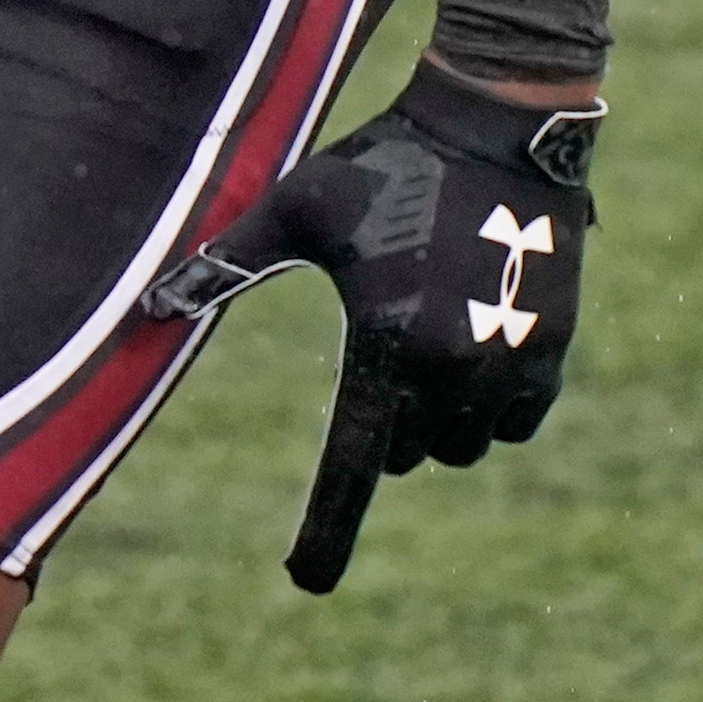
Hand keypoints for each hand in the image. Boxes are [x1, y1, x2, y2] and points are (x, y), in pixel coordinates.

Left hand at [142, 59, 599, 591]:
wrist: (496, 121)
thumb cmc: (386, 161)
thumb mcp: (298, 207)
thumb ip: (227, 262)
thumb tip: (150, 306)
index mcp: (383, 343)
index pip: (351, 469)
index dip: (326, 533)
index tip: (304, 580)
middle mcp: (450, 369)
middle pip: (407, 455)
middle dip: (389, 427)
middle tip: (384, 344)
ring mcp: (510, 364)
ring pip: (464, 445)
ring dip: (443, 422)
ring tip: (432, 337)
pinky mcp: (553, 350)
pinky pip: (516, 423)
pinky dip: (494, 407)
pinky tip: (479, 343)